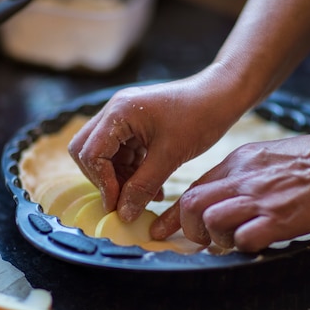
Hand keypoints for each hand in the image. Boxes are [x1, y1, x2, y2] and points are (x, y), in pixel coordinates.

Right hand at [68, 72, 241, 221]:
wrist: (222, 96)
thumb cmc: (200, 118)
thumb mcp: (170, 156)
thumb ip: (143, 186)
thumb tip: (123, 214)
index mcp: (119, 113)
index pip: (91, 153)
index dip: (102, 182)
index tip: (118, 205)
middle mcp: (114, 111)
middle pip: (87, 151)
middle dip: (103, 179)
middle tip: (123, 201)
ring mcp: (124, 118)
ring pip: (105, 155)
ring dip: (120, 179)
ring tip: (145, 197)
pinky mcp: (135, 125)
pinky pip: (122, 153)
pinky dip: (132, 172)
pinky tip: (153, 188)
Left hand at [151, 130, 309, 251]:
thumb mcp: (267, 155)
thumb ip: (242, 174)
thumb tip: (224, 196)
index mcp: (239, 162)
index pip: (194, 188)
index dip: (175, 213)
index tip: (161, 228)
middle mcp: (243, 179)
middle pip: (192, 203)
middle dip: (187, 227)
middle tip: (199, 240)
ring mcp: (260, 199)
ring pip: (211, 220)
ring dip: (214, 238)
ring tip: (230, 242)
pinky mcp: (279, 220)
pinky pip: (244, 240)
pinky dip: (243, 248)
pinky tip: (255, 244)